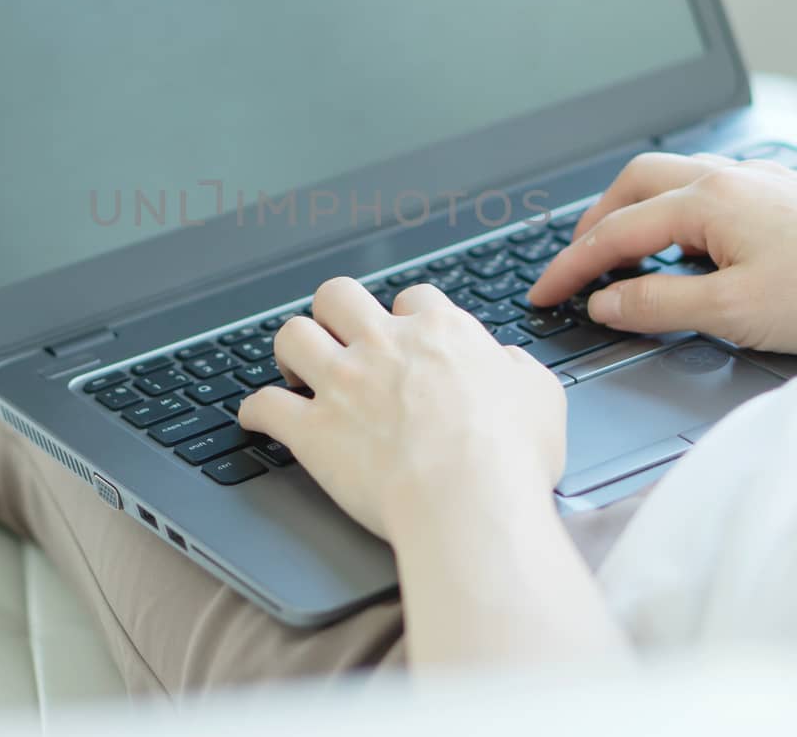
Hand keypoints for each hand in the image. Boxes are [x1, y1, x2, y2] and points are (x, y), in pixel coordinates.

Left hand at [238, 277, 564, 541]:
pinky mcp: (313, 430)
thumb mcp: (541, 397)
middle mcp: (384, 346)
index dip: (408, 316)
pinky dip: (255, 411)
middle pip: (338, 295)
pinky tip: (256, 418)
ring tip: (296, 369)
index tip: (407, 336)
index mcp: (440, 332)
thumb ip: (517, 370)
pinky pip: (264, 405)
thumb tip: (505, 363)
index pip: (414, 298)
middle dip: (335, 312)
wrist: (469, 500)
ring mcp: (343, 384)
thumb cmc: (512, 455)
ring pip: (292, 335)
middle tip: (340, 338)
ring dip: (290, 349)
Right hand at [529, 153, 796, 353]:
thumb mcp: (732, 311)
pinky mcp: (784, 197)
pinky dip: (674, 215)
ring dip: (634, 213)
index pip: (615, 232)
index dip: (571, 267)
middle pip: (634, 184)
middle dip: (595, 221)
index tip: (542, 293)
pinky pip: (707, 192)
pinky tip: (687, 248)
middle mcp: (729, 178)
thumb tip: (605, 302)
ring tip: (621, 255)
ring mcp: (758, 182)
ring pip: (671, 181)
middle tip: (575, 264)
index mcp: (707, 200)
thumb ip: (657, 305)